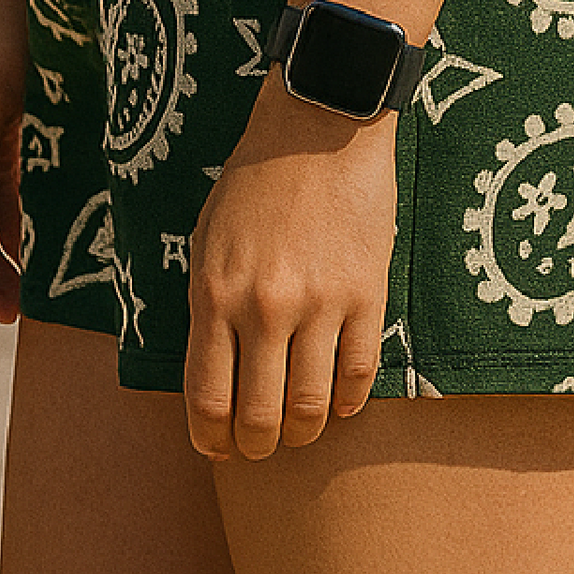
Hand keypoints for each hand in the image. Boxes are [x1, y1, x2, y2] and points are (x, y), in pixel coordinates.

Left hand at [184, 76, 398, 460]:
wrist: (319, 123)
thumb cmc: (255, 179)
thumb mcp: (206, 238)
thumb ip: (206, 307)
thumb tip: (213, 376)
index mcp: (215, 292)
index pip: (207, 398)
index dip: (211, 439)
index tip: (217, 449)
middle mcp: (265, 307)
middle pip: (259, 418)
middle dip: (256, 447)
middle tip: (260, 446)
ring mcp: (320, 303)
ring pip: (310, 408)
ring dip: (302, 432)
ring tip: (298, 428)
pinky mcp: (368, 294)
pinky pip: (359, 375)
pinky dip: (347, 403)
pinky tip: (338, 401)